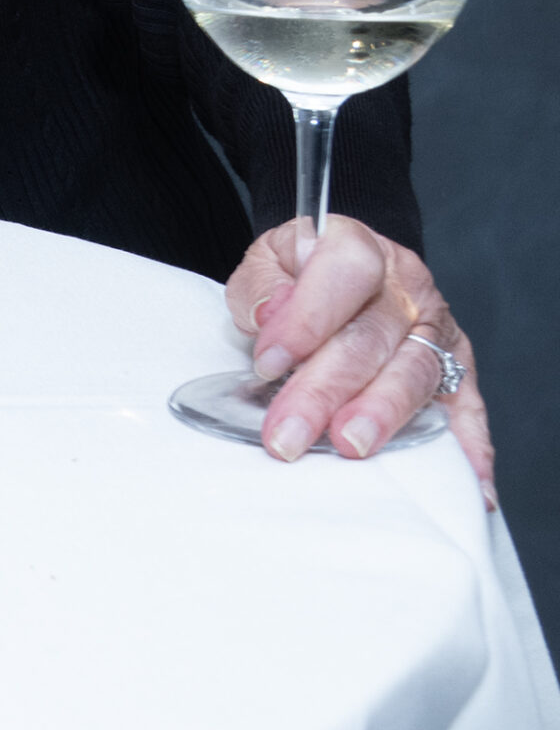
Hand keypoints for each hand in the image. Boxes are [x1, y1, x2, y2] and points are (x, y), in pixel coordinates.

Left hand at [226, 218, 493, 500]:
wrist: (345, 269)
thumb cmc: (300, 272)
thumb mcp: (267, 260)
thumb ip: (262, 286)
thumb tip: (270, 314)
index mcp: (359, 248)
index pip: (344, 272)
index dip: (306, 318)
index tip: (267, 362)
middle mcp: (406, 288)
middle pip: (371, 339)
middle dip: (325, 390)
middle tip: (288, 434)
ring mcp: (438, 330)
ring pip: (414, 373)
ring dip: (381, 415)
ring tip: (349, 447)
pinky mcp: (458, 369)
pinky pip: (467, 408)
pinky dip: (466, 446)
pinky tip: (466, 481)